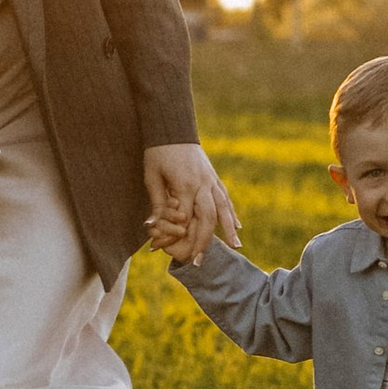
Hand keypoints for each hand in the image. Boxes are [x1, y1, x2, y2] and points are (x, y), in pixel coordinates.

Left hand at [142, 142, 238, 263]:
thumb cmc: (157, 152)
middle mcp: (202, 184)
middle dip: (204, 240)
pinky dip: (231, 213)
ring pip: (223, 208)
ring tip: (236, 247)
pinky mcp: (214, 177)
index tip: (162, 250)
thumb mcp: (151, 176)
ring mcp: (211, 180)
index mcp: (184, 184)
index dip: (174, 235)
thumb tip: (151, 226)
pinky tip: (236, 226)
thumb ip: (157, 202)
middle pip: (207, 218)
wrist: (172, 128)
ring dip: (228, 229)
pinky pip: (225, 198)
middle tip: (199, 261)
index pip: (184, 218)